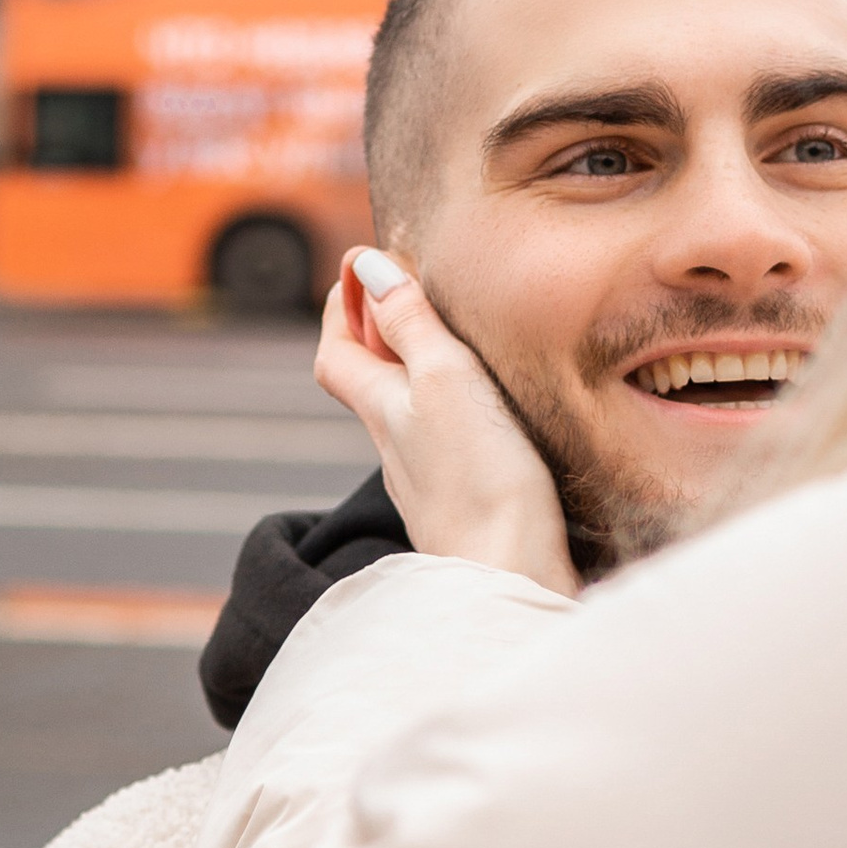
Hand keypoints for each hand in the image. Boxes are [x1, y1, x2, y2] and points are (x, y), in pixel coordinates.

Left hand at [316, 250, 578, 596]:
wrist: (512, 579)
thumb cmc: (479, 479)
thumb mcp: (443, 379)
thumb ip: (409, 324)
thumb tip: (367, 268)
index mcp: (381, 410)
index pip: (334, 354)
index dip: (338, 310)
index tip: (360, 268)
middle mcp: (396, 448)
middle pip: (367, 385)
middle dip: (377, 335)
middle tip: (405, 294)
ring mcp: (430, 483)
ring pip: (407, 416)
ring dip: (418, 374)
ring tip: (450, 343)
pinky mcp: (467, 508)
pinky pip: (445, 446)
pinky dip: (452, 415)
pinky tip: (487, 414)